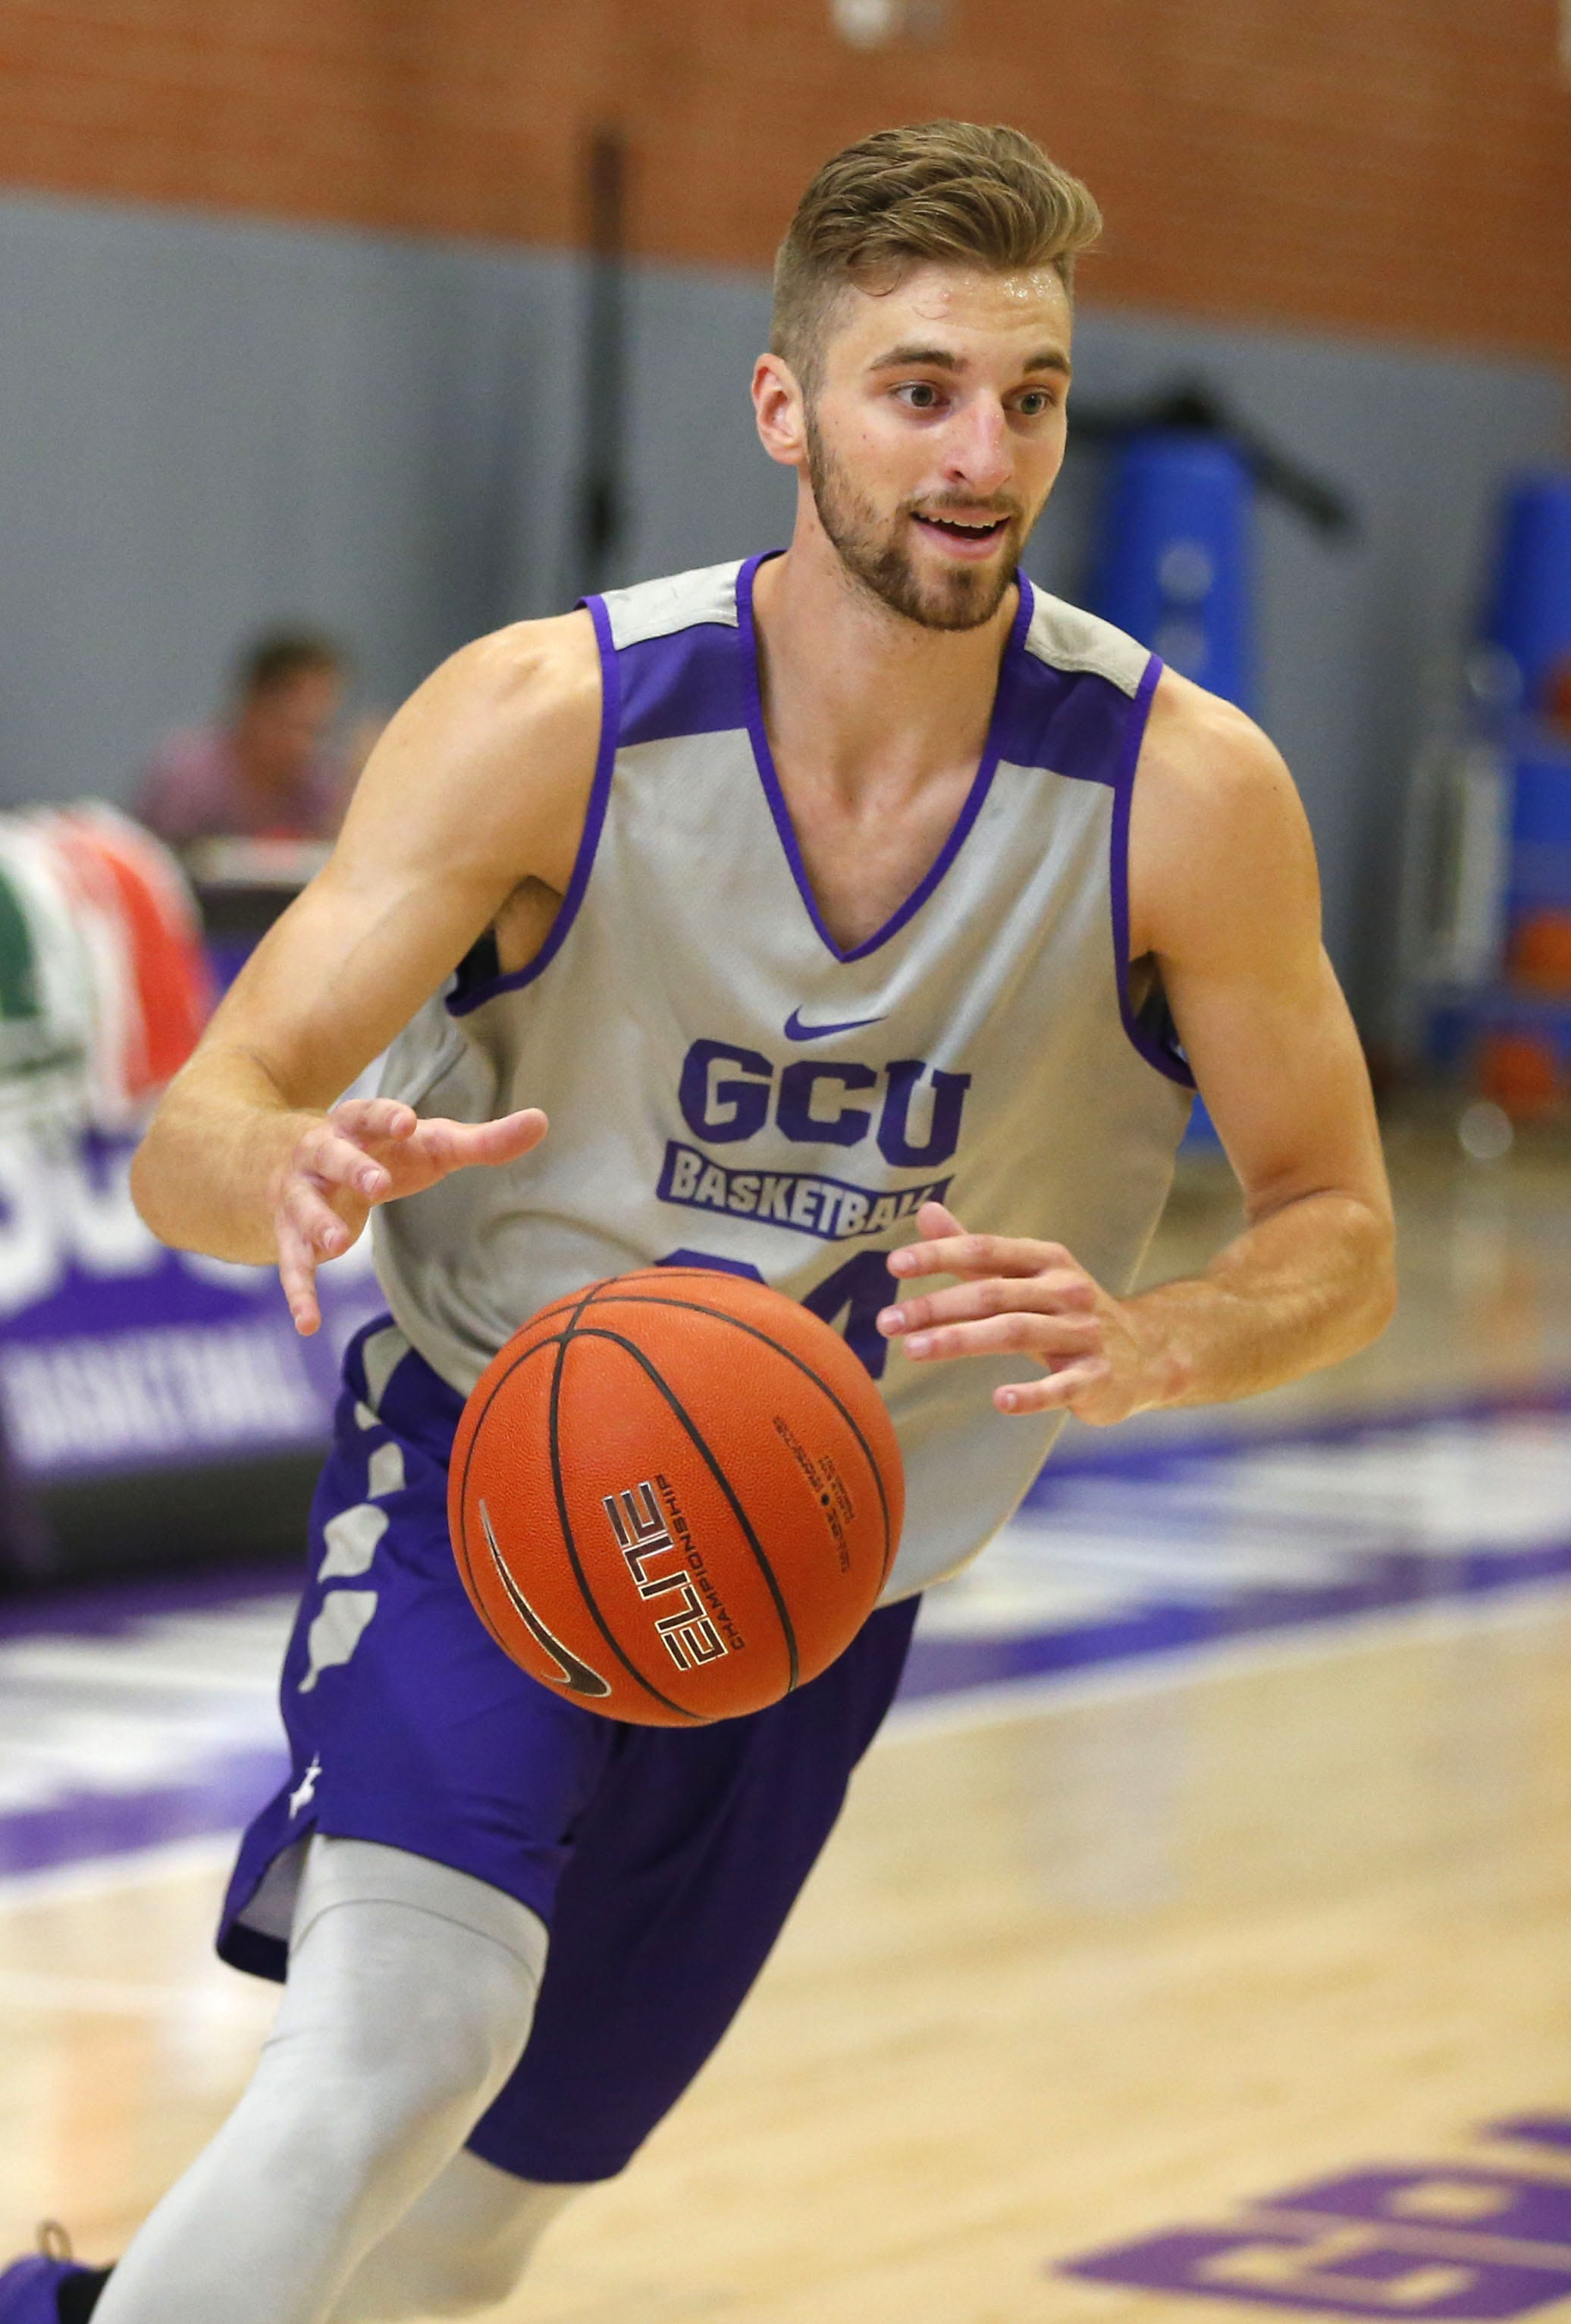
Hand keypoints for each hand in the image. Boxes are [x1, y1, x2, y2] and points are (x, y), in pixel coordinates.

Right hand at [272, 1096, 547, 1335]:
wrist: (291, 1161)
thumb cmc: (382, 1151)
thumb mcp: (430, 1144)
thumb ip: (482, 1140)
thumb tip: (541, 1122)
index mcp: (355, 1126)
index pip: (367, 1113)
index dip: (385, 1117)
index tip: (408, 1122)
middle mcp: (319, 1154)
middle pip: (330, 1155)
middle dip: (352, 1168)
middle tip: (377, 1185)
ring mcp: (299, 1193)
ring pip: (304, 1207)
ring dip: (319, 1224)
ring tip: (339, 1244)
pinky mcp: (289, 1234)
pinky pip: (292, 1262)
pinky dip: (299, 1292)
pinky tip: (309, 1323)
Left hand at [877, 1201, 1150, 1425]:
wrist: (1148, 1353)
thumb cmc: (1067, 1311)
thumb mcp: (1027, 1275)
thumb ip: (974, 1252)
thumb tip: (925, 1211)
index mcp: (1047, 1260)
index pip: (985, 1250)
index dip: (940, 1254)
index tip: (894, 1264)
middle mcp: (1066, 1291)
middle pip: (993, 1294)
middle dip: (936, 1307)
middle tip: (886, 1322)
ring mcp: (1084, 1334)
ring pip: (1017, 1333)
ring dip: (962, 1340)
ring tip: (914, 1350)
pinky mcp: (1097, 1377)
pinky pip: (1062, 1387)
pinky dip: (1032, 1395)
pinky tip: (1001, 1400)